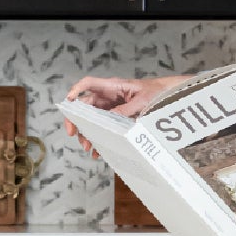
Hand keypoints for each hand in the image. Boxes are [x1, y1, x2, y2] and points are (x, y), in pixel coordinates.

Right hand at [61, 73, 186, 150]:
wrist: (167, 95)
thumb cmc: (155, 92)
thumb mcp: (142, 101)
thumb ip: (126, 110)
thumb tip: (110, 120)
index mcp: (113, 87)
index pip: (88, 84)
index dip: (75, 90)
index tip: (68, 102)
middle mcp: (108, 97)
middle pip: (85, 106)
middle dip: (77, 120)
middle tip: (73, 133)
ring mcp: (111, 107)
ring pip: (91, 120)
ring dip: (87, 133)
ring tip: (87, 146)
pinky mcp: (116, 118)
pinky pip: (103, 128)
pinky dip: (100, 140)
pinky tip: (98, 151)